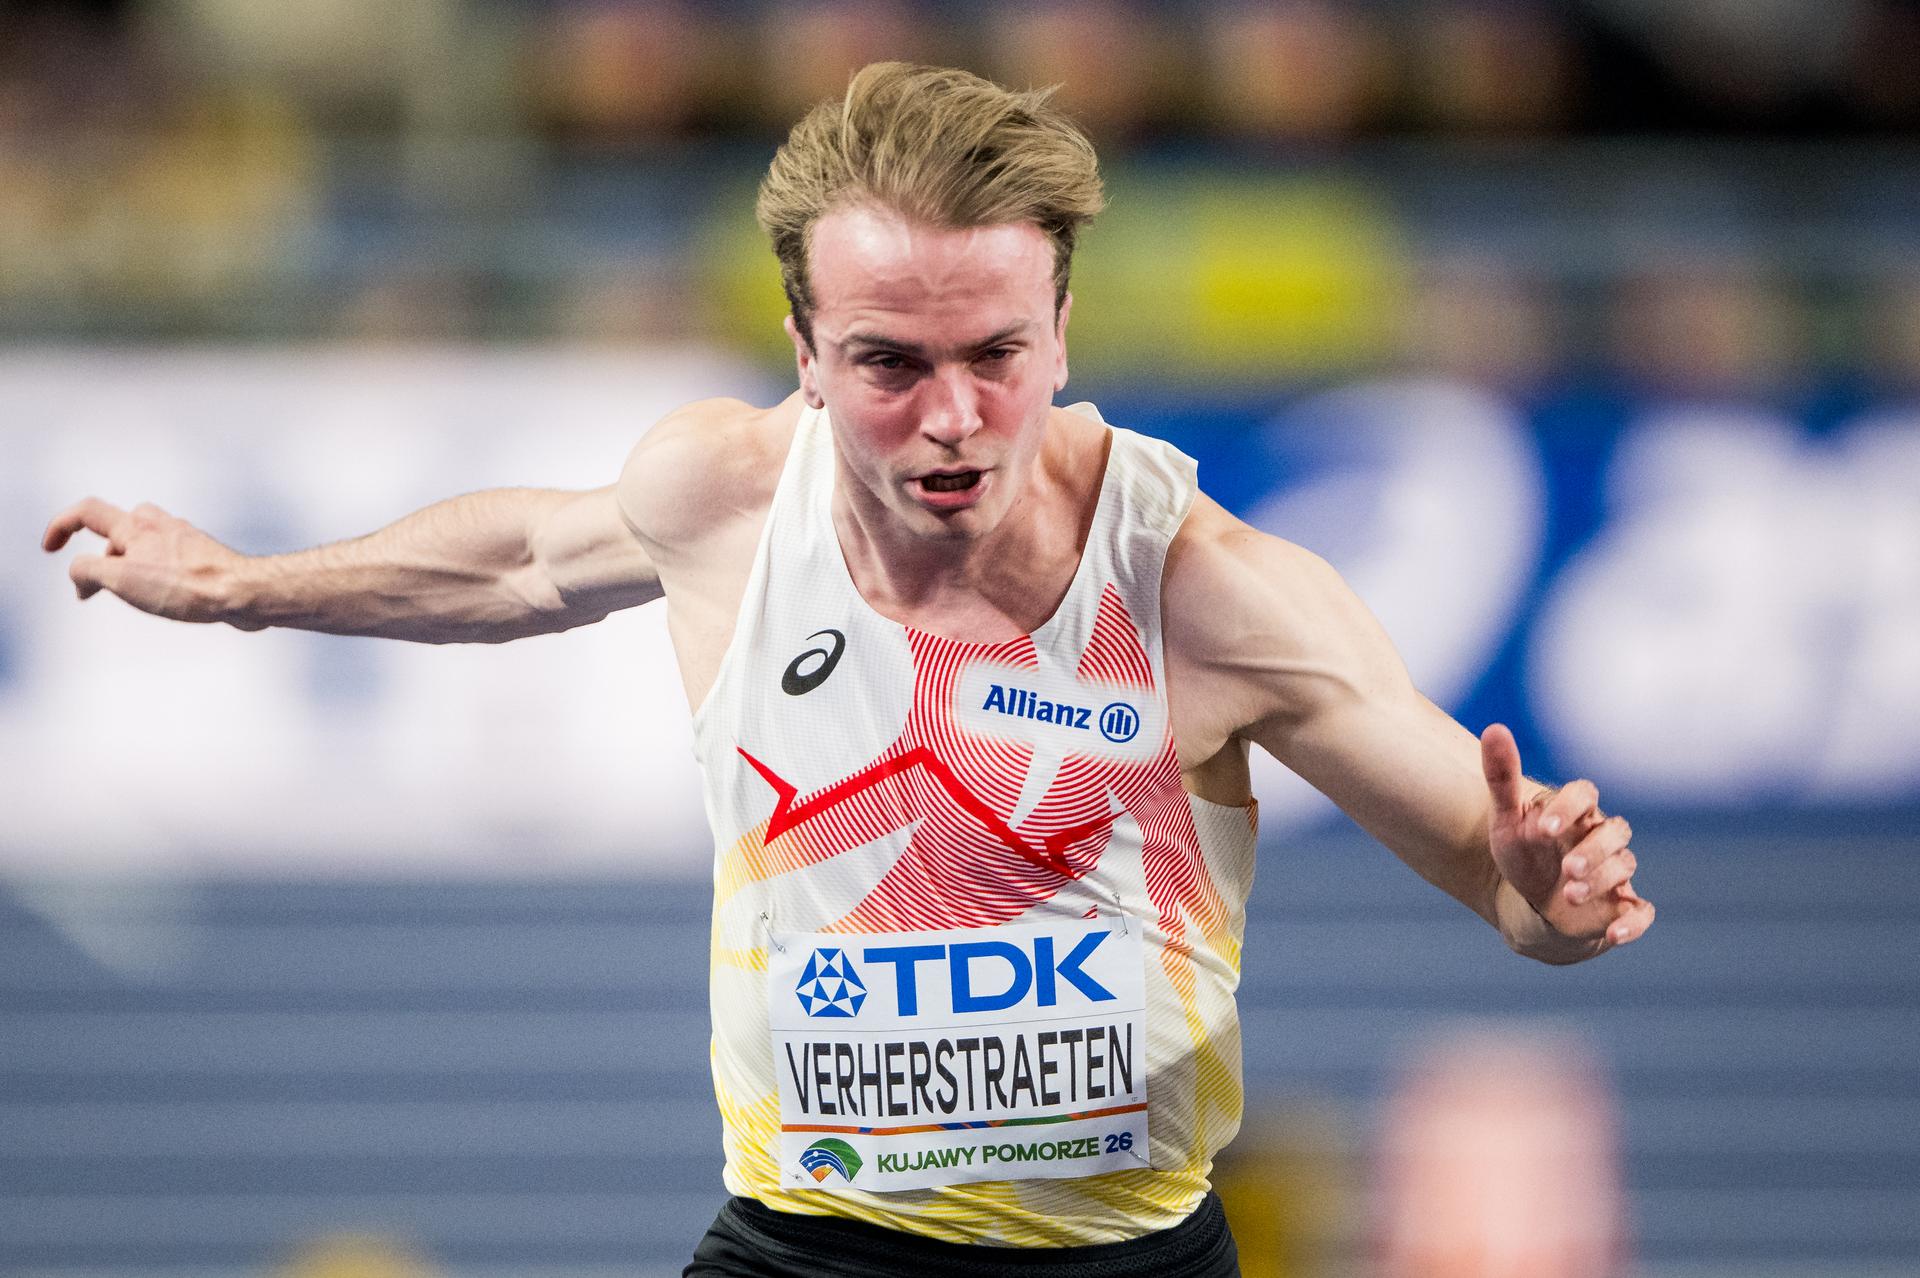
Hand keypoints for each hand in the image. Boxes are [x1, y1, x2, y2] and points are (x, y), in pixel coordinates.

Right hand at [42, 498, 256, 627]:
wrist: (243, 594)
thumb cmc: (186, 585)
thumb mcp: (120, 579)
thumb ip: (87, 571)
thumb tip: (80, 577)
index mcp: (136, 526)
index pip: (87, 512)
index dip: (60, 526)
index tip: (50, 548)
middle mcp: (161, 526)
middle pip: (118, 528)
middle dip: (103, 556)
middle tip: (106, 586)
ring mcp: (185, 540)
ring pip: (146, 546)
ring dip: (132, 568)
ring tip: (142, 597)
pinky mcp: (203, 558)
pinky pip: (170, 561)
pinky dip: (158, 576)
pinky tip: (170, 599)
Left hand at [1481, 722, 1653, 949]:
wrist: (1532, 904)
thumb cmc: (1522, 853)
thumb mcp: (1506, 819)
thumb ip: (1501, 775)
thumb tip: (1494, 728)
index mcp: (1575, 812)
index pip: (1585, 794)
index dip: (1569, 807)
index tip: (1543, 827)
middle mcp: (1600, 838)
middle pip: (1616, 831)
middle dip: (1594, 850)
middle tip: (1567, 869)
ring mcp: (1614, 872)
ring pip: (1625, 867)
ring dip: (1601, 881)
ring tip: (1569, 894)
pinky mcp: (1621, 906)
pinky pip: (1641, 912)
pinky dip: (1632, 923)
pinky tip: (1612, 933)